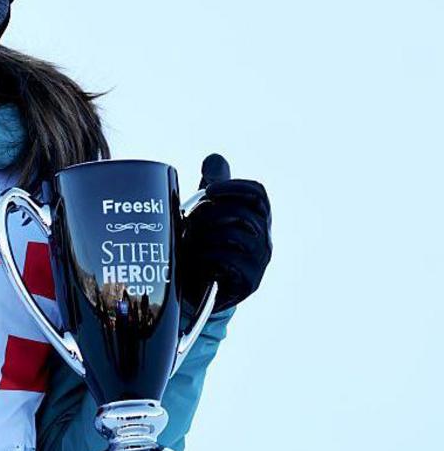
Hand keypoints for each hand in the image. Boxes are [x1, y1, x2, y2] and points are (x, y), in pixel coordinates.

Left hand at [179, 153, 271, 312]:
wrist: (196, 292)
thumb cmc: (202, 247)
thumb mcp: (206, 216)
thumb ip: (212, 188)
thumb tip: (214, 157)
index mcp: (256, 218)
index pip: (257, 193)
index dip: (234, 187)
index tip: (209, 190)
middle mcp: (264, 238)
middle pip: (242, 213)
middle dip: (209, 215)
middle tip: (187, 221)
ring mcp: (259, 261)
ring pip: (235, 235)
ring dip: (205, 236)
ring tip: (188, 242)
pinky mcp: (250, 282)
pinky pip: (229, 259)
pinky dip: (207, 256)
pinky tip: (195, 259)